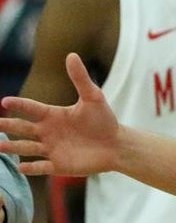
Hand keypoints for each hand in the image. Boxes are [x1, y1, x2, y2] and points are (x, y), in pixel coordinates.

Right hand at [0, 53, 119, 175]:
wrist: (116, 145)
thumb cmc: (104, 120)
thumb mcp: (93, 97)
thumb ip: (80, 78)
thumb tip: (71, 54)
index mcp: (53, 115)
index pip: (31, 108)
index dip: (18, 105)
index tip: (4, 101)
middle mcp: (47, 132)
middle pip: (22, 128)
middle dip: (7, 126)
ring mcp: (51, 149)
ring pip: (26, 148)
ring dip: (12, 148)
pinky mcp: (58, 165)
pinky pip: (41, 167)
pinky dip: (31, 168)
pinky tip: (21, 167)